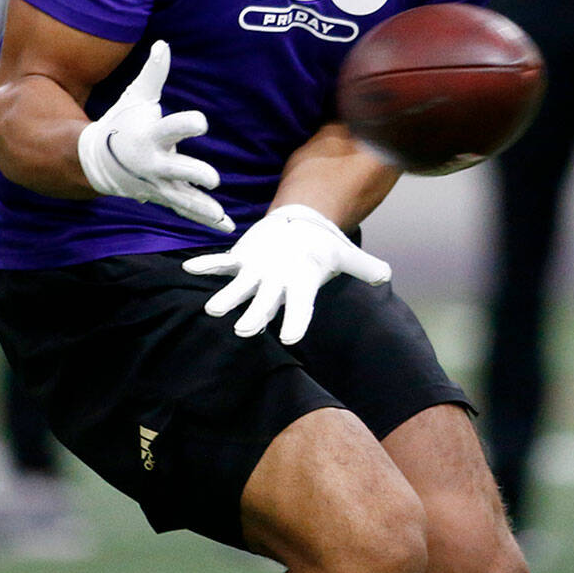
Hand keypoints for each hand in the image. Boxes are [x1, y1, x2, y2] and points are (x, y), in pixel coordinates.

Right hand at [75, 40, 231, 230]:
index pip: (170, 128)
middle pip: (175, 169)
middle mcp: (153, 162)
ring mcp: (157, 183)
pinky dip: (204, 218)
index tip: (202, 122)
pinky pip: (185, 209)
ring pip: (181, 197)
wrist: (95, 160)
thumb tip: (164, 43)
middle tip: (213, 178)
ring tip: (220, 215)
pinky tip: (227, 227)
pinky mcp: (162, 196)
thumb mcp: (135, 97)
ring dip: (200, 207)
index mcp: (149, 136)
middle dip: (192, 173)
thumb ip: (153, 74)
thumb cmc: (122, 122)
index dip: (185, 124)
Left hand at [187, 203, 390, 344]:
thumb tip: (385, 274)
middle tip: (243, 331)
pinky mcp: (241, 260)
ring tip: (213, 309)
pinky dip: (207, 265)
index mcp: (300, 288)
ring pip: (239, 290)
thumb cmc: (322, 248)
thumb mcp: (344, 254)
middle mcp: (275, 287)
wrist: (299, 234)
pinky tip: (188, 267)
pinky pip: (221, 263)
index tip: (290, 338)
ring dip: (226, 298)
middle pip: (264, 305)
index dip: (295, 323)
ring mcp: (255, 276)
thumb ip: (362, 267)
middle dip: (254, 317)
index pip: (299, 310)